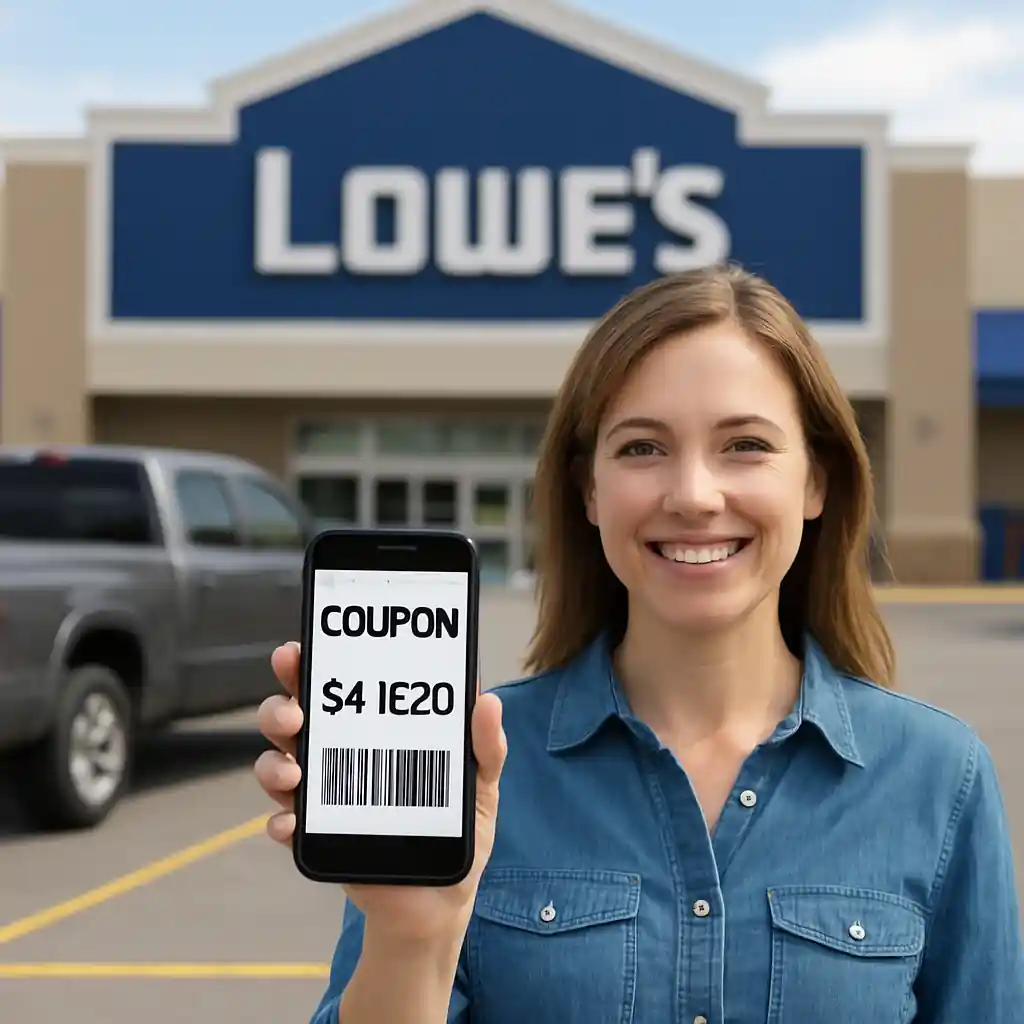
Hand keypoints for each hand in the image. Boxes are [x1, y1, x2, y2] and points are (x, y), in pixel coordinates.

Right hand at [253, 642, 506, 944]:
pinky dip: (281, 823)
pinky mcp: (317, 841)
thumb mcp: (480, 786)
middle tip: (295, 713)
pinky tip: (292, 824)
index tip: (299, 650)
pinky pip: (283, 826)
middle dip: (280, 707)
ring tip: (293, 774)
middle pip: (293, 719)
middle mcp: (340, 757)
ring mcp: (323, 799)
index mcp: (375, 732)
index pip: (337, 688)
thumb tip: (488, 701)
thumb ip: (485, 747)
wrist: (442, 904)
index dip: (311, 665)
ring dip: (273, 764)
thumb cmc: (458, 833)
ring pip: (276, 766)